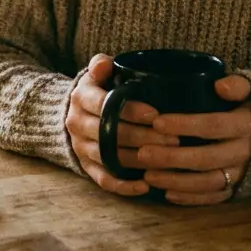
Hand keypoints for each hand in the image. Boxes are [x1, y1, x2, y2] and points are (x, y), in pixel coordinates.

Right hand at [65, 54, 177, 197]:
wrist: (77, 113)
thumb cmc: (99, 90)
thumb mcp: (98, 73)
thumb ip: (101, 64)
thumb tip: (104, 64)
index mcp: (81, 98)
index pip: (104, 105)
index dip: (130, 111)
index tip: (155, 114)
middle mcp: (76, 123)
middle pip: (110, 134)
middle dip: (144, 137)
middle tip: (174, 139)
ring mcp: (81, 147)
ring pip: (110, 157)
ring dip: (140, 161)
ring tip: (167, 159)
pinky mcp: (86, 167)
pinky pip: (104, 180)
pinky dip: (124, 186)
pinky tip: (146, 186)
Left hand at [136, 75, 250, 205]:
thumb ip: (238, 85)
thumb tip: (220, 86)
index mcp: (246, 125)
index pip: (212, 125)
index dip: (184, 125)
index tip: (157, 123)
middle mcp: (245, 152)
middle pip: (206, 158)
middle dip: (172, 158)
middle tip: (142, 153)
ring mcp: (241, 173)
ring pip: (207, 182)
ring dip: (176, 181)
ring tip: (148, 176)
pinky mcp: (238, 189)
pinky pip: (214, 198)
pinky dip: (191, 198)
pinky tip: (167, 194)